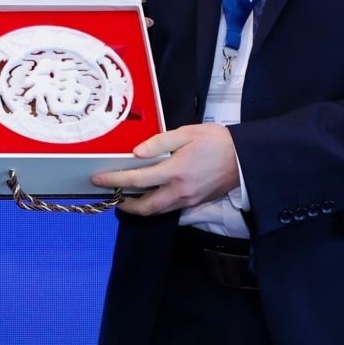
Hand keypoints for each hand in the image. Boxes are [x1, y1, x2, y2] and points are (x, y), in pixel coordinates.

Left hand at [90, 123, 239, 215]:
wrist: (245, 158)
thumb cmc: (217, 141)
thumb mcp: (186, 133)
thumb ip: (159, 142)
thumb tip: (136, 153)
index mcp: (175, 171)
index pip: (137, 180)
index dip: (114, 181)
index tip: (97, 179)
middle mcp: (180, 191)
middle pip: (145, 207)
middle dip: (125, 205)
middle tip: (113, 195)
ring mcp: (189, 200)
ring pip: (158, 211)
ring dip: (140, 207)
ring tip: (128, 197)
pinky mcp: (196, 202)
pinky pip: (170, 208)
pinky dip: (156, 205)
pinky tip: (152, 195)